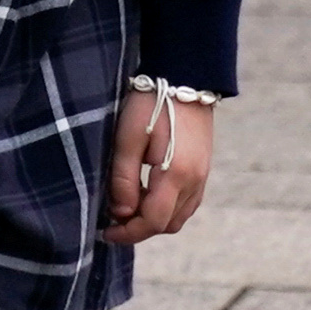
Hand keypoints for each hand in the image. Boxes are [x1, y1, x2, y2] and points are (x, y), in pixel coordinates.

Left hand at [104, 83, 216, 243]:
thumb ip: (124, 179)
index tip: (106, 231)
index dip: (128, 233)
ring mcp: (203, 176)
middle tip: (114, 218)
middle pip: (168, 224)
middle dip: (140, 228)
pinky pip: (187, 202)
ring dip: (154, 218)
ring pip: (179, 216)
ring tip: (129, 203)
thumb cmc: (151, 103)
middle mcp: (195, 181)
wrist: (186, 76)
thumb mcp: (128, 138)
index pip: (153, 222)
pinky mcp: (203, 168)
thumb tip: (121, 213)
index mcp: (176, 175)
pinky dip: (167, 207)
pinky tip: (148, 191)